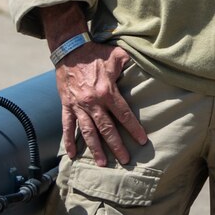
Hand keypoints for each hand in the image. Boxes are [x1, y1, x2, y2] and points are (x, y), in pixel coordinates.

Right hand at [55, 40, 145, 164]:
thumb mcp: (118, 54)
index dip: (134, 128)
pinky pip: (67, 126)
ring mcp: (78, 106)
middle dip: (117, 145)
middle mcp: (93, 102)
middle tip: (125, 160)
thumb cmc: (96, 52)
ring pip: (88, 132)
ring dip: (95, 148)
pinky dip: (68, 141)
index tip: (142, 140)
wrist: (70, 50)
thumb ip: (131, 62)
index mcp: (107, 91)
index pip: (124, 114)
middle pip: (107, 128)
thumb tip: (147, 62)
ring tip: (102, 163)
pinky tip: (72, 155)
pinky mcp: (67, 106)